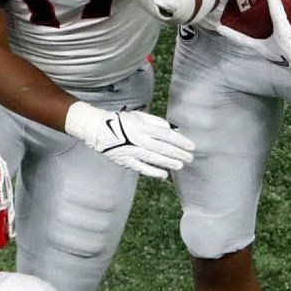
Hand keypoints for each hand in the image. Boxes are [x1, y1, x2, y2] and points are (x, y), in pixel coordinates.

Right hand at [64, 101, 194, 178]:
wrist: (98, 129)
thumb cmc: (121, 121)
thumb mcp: (139, 116)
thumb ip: (156, 122)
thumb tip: (171, 129)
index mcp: (144, 126)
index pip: (167, 135)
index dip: (180, 141)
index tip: (191, 146)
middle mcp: (140, 139)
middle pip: (163, 148)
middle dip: (178, 154)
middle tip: (190, 158)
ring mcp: (132, 151)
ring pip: (154, 158)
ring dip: (169, 163)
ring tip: (180, 166)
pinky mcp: (126, 160)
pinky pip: (141, 167)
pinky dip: (153, 171)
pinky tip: (164, 174)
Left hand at [215, 0, 290, 96]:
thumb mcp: (284, 31)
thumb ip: (277, 14)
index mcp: (261, 48)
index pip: (240, 39)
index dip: (229, 33)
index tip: (218, 27)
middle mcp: (267, 51)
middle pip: (251, 39)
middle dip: (245, 30)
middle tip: (240, 19)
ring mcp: (278, 51)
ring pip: (264, 38)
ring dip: (261, 30)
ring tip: (260, 18)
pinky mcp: (289, 49)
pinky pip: (279, 37)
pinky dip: (277, 30)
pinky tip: (284, 23)